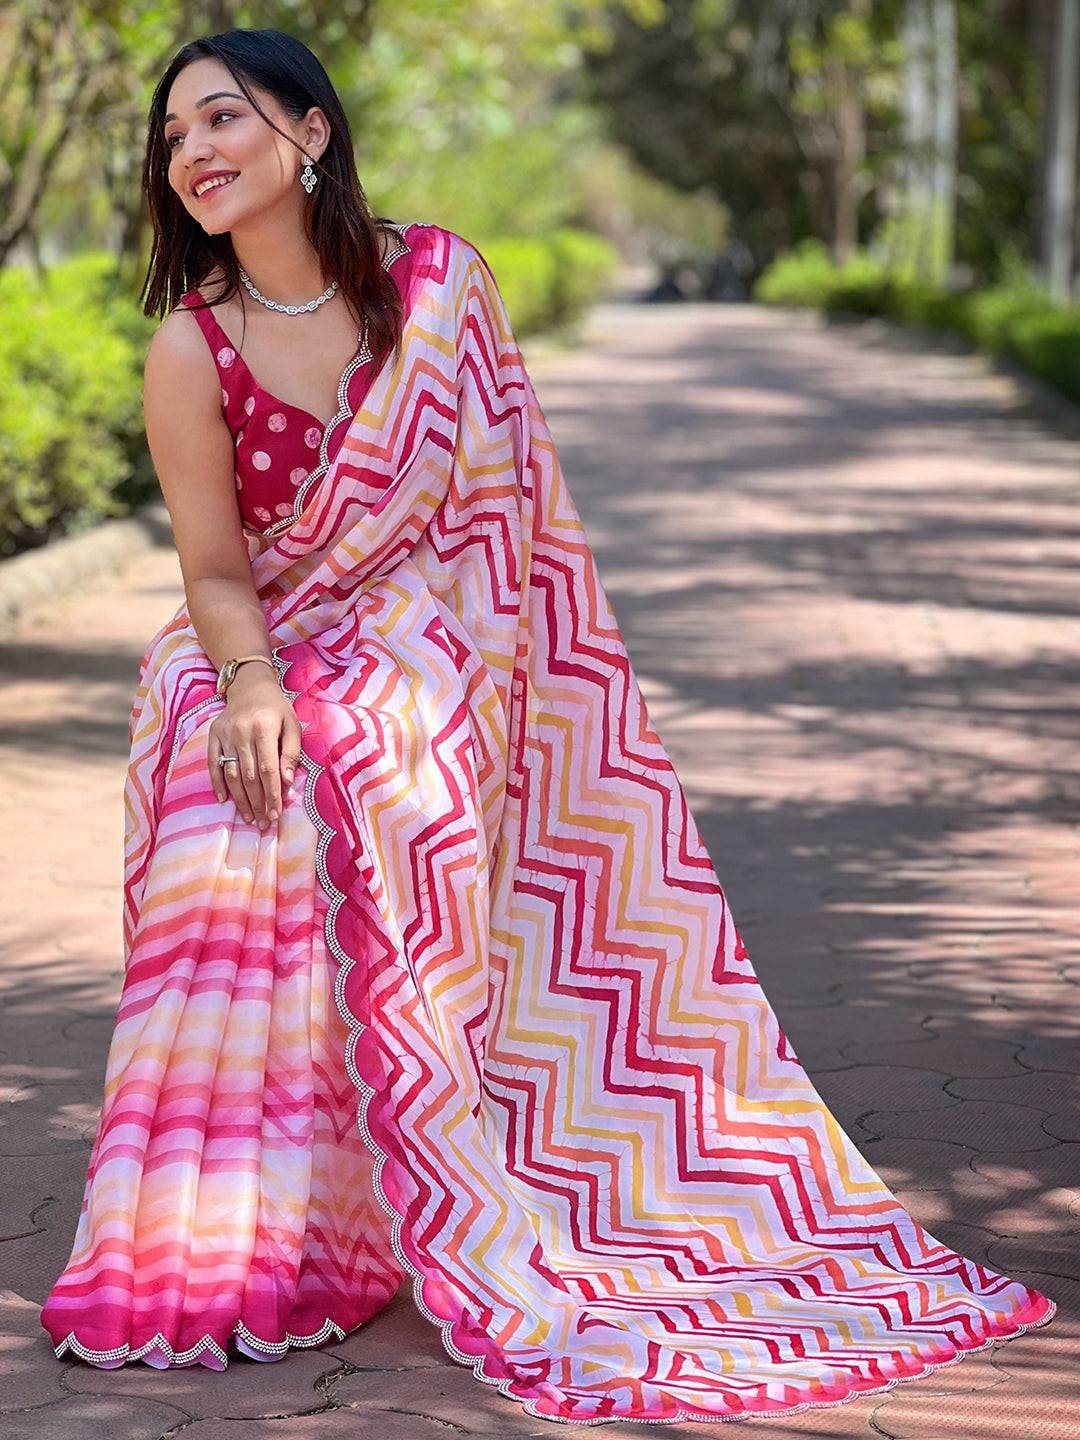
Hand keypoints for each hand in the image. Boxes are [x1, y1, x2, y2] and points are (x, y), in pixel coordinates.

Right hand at [207, 668, 302, 827]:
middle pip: (249, 776)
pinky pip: (212, 764)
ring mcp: (225, 734)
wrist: (250, 686)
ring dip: (239, 799)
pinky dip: (217, 783)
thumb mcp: (292, 725)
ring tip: (248, 817)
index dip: (272, 794)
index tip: (276, 814)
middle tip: (263, 823)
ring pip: (231, 773)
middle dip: (257, 802)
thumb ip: (291, 753)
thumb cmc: (276, 709)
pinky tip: (223, 800)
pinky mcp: (213, 735)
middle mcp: (242, 732)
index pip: (268, 769)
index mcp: (265, 728)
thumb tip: (286, 782)